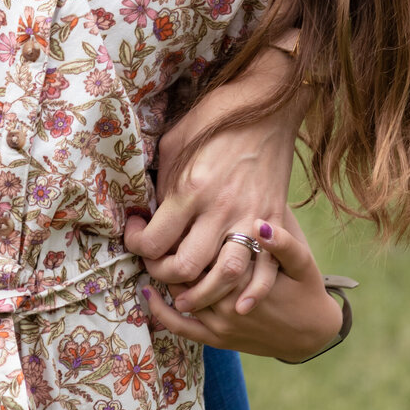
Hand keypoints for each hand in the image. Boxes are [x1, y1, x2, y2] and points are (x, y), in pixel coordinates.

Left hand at [125, 52, 300, 313]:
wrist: (269, 105)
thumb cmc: (215, 118)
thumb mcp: (176, 142)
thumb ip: (163, 182)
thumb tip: (150, 213)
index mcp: (191, 188)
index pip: (155, 241)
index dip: (137, 246)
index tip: (137, 234)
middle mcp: (220, 208)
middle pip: (186, 267)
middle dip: (164, 275)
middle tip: (158, 265)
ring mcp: (250, 216)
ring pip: (226, 276)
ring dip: (204, 294)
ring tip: (188, 296)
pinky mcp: (273, 219)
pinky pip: (265, 270)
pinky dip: (252, 294)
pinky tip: (237, 304)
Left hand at [143, 215, 343, 362]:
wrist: (312, 334)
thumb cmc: (305, 289)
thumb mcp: (303, 262)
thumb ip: (284, 243)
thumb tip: (260, 225)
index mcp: (246, 276)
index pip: (202, 250)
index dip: (182, 230)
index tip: (166, 210)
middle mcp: (227, 302)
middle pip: (186, 271)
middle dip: (167, 251)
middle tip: (149, 228)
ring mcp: (220, 324)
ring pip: (179, 293)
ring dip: (163, 275)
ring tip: (148, 250)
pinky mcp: (218, 340)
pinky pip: (182, 328)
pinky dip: (162, 312)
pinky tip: (146, 293)